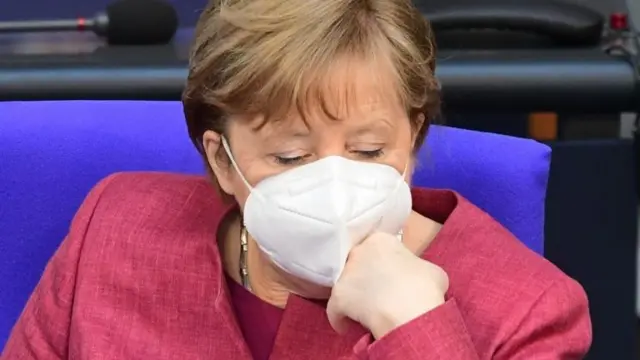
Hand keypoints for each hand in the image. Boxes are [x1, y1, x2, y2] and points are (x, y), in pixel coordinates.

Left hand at [326, 232, 448, 338]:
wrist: (410, 310)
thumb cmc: (424, 287)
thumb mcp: (431, 269)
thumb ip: (417, 267)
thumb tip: (416, 276)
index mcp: (380, 240)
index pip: (377, 249)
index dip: (384, 264)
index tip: (391, 275)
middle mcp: (359, 251)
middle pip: (358, 264)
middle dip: (364, 276)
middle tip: (378, 292)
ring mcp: (345, 274)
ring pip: (345, 285)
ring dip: (353, 296)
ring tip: (364, 311)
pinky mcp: (337, 297)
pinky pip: (334, 309)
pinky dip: (340, 318)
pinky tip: (348, 326)